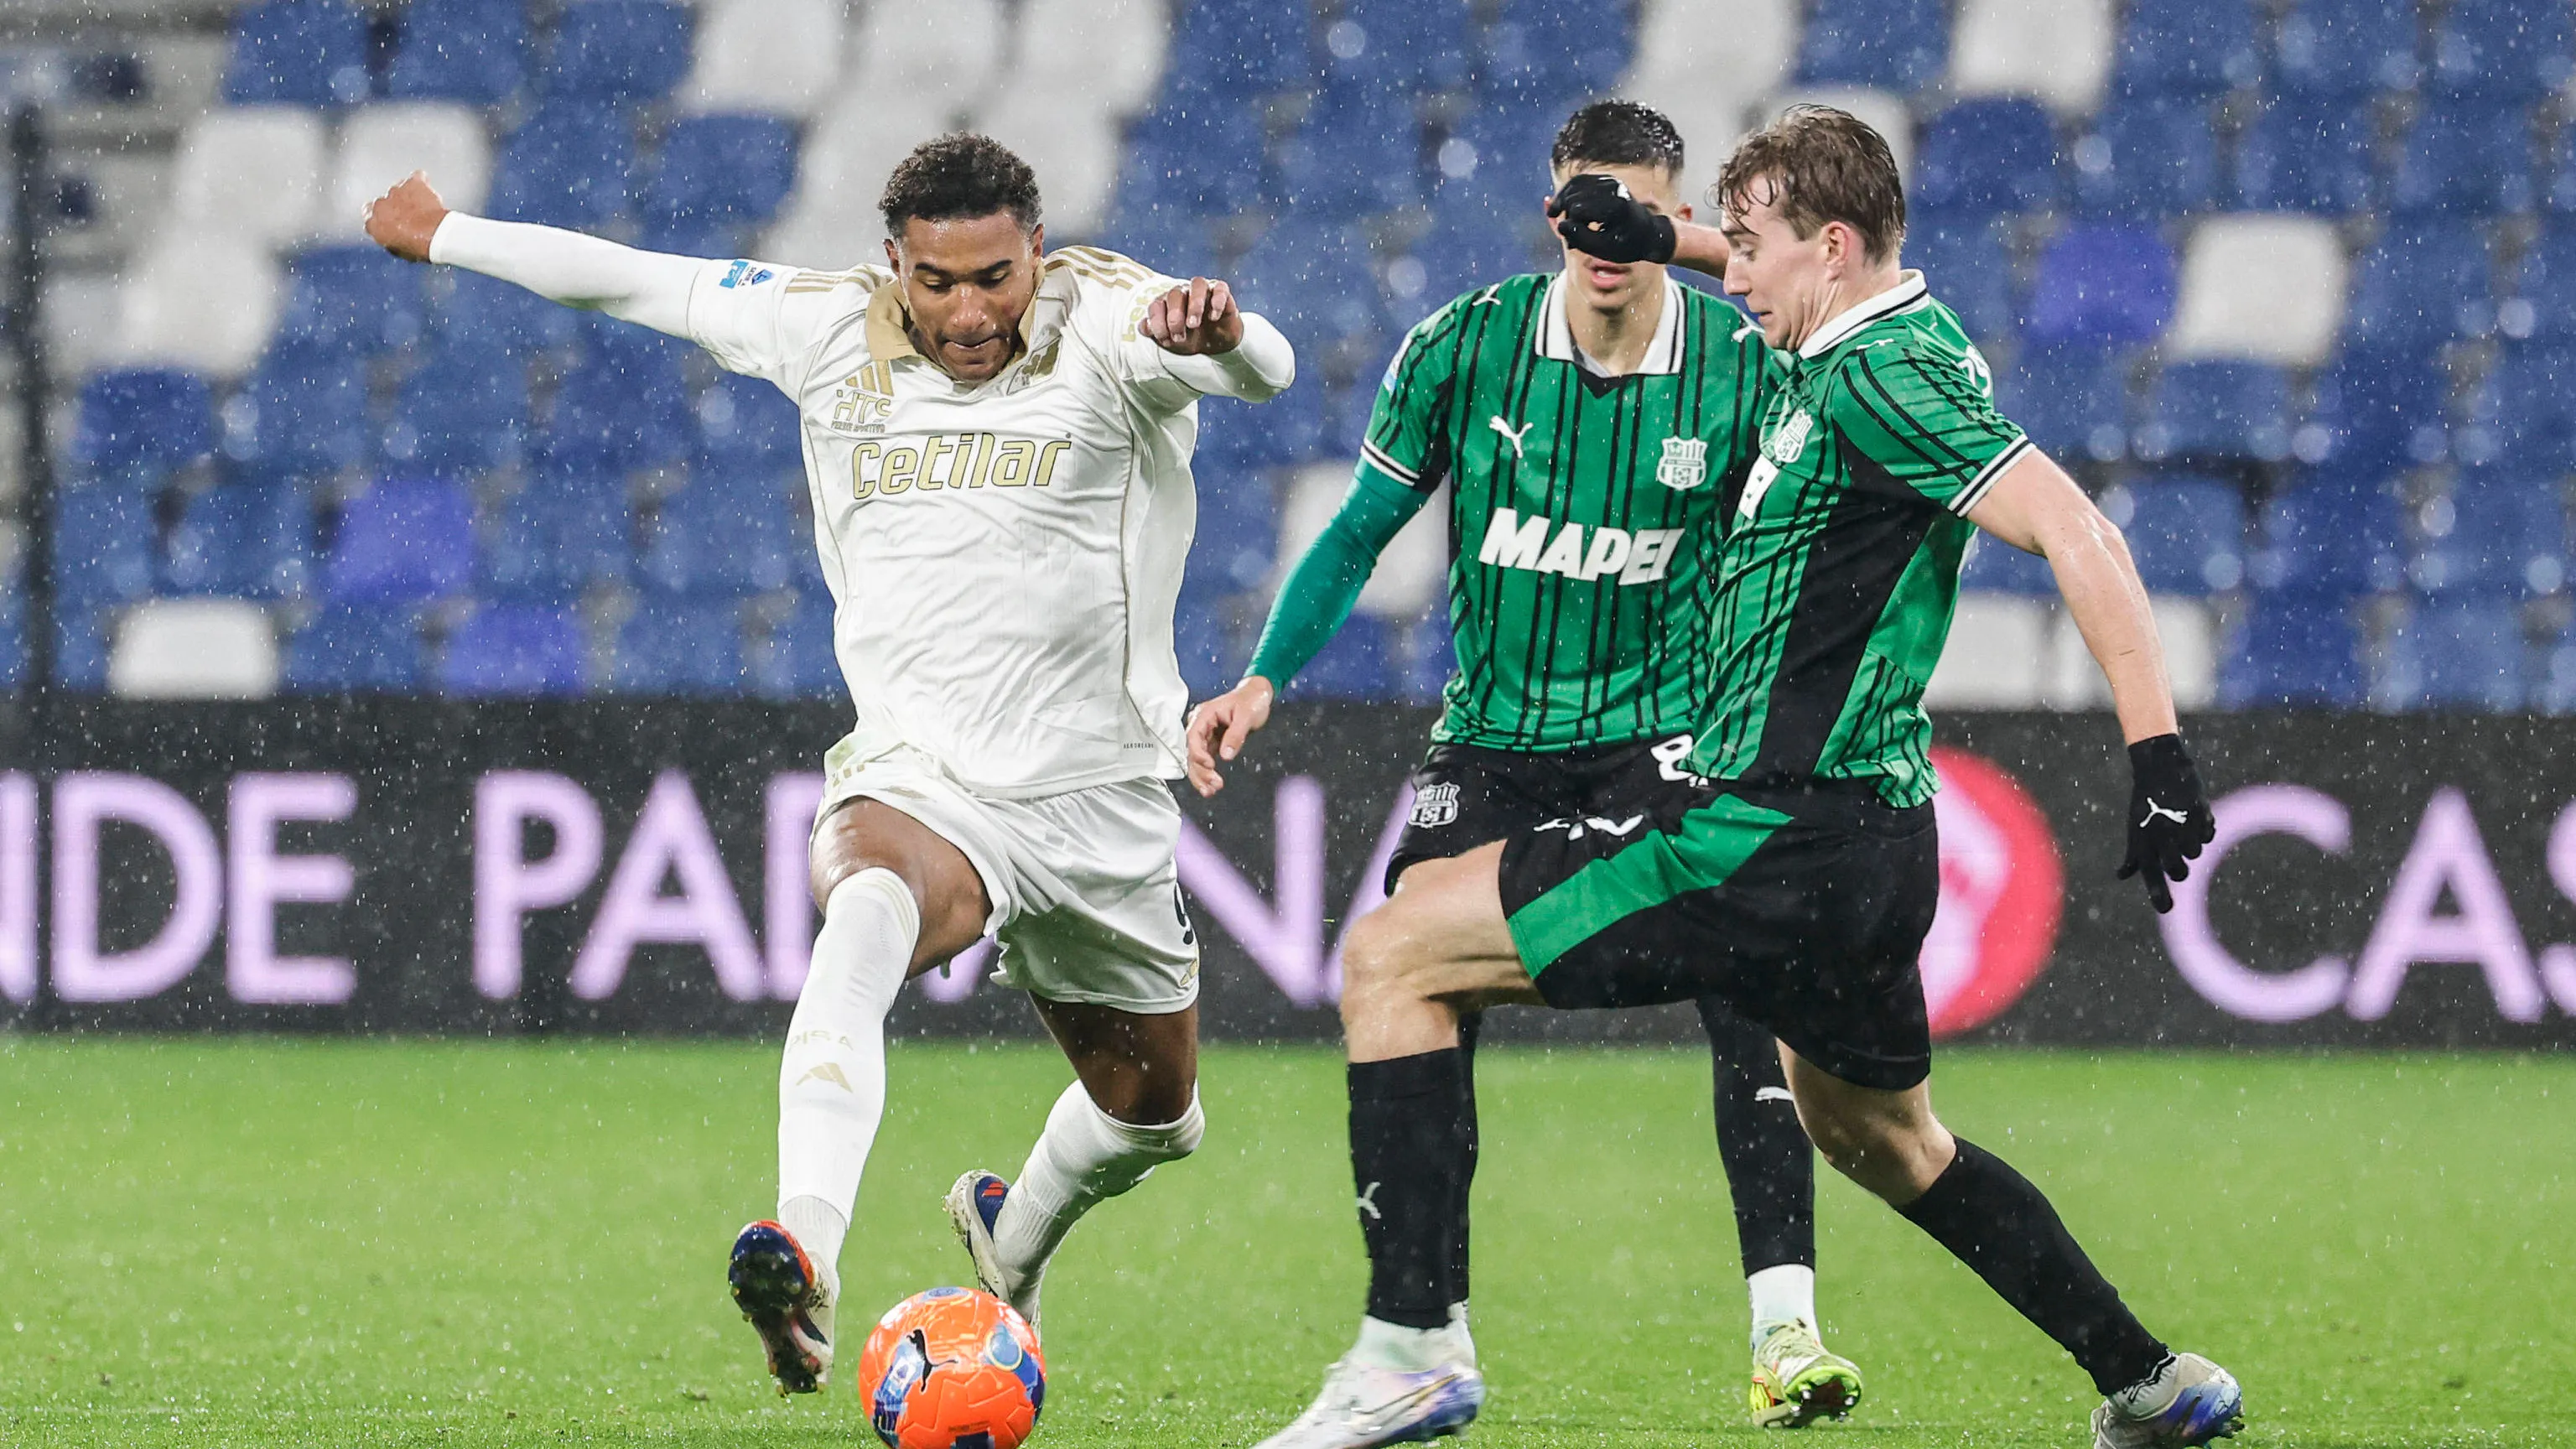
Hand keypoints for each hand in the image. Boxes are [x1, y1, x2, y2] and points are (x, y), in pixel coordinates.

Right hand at [364, 170, 448, 262]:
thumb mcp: (398, 249)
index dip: (381, 216)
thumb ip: (388, 237)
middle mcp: (380, 205)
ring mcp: (395, 192)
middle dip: (394, 206)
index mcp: (373, 223)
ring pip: (398, 189)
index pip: (369, 215)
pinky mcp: (412, 183)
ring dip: (407, 195)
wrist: (436, 235)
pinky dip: (421, 183)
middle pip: (383, 202)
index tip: (390, 219)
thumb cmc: (419, 247)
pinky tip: (427, 190)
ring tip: (421, 205)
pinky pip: (416, 178)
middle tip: (409, 214)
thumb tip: (391, 235)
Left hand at [1140, 277, 1244, 355]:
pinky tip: (1214, 317)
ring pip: (1197, 284)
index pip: (1156, 304)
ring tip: (1194, 324)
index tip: (1165, 339)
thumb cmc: (1190, 339)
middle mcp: (1183, 293)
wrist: (1215, 345)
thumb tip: (1143, 327)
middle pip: (1175, 293)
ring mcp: (1203, 291)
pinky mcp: (1221, 293)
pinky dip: (1217, 301)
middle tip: (1179, 335)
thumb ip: (1155, 333)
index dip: (1157, 321)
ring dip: (1194, 304)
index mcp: (1166, 303)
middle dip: (1174, 316)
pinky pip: (1220, 288)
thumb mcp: (1171, 341)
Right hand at [1184, 676, 1274, 796]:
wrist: (1257, 695)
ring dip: (1201, 776)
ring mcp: (1206, 734)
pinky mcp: (1212, 742)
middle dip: (1200, 770)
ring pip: (1196, 759)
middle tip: (1214, 784)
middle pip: (1192, 751)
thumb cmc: (1251, 700)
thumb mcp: (1246, 716)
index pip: (1193, 736)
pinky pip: (1205, 759)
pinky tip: (1210, 785)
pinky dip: (1207, 773)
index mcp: (1205, 714)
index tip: (1209, 765)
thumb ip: (1236, 735)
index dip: (1198, 753)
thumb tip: (1227, 754)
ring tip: (1210, 790)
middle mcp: (1201, 724)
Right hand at [1547, 172, 1675, 264]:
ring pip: (1573, 186)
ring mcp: (1610, 180)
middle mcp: (1614, 188)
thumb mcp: (1604, 250)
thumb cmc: (1626, 245)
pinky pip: (1578, 181)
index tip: (1572, 244)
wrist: (1647, 233)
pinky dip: (1567, 193)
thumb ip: (1581, 238)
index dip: (1570, 227)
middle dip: (1567, 216)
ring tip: (1556, 217)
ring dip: (1563, 203)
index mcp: (1616, 206)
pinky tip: (1561, 207)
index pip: (1577, 210)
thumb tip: (1560, 225)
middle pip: (1574, 198)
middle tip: (1569, 238)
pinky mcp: (1605, 178)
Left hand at [2117, 734, 2214, 912]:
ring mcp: (2180, 825)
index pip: (2150, 875)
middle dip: (2181, 871)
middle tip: (2179, 861)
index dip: (2158, 895)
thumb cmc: (2146, 804)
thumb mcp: (2135, 829)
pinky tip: (2194, 817)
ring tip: (2182, 827)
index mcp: (2142, 842)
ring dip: (2192, 845)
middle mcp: (2160, 836)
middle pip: (2178, 871)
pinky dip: (2204, 830)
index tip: (2166, 909)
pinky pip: (2208, 835)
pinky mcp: (2198, 812)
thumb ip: (2134, 856)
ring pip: (2196, 853)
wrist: (2160, 768)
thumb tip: (2121, 875)